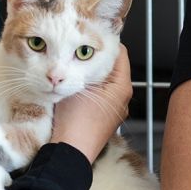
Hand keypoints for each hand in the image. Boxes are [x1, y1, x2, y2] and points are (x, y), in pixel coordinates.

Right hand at [51, 46, 132, 161]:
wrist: (68, 153)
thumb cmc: (74, 119)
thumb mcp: (75, 84)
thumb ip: (82, 65)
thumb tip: (80, 50)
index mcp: (122, 87)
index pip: (120, 53)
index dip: (105, 42)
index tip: (89, 36)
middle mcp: (123, 98)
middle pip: (113, 68)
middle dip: (96, 58)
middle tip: (78, 49)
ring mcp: (114, 111)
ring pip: (105, 83)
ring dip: (92, 74)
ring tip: (74, 65)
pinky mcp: (104, 120)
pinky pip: (100, 97)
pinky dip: (90, 89)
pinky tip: (74, 86)